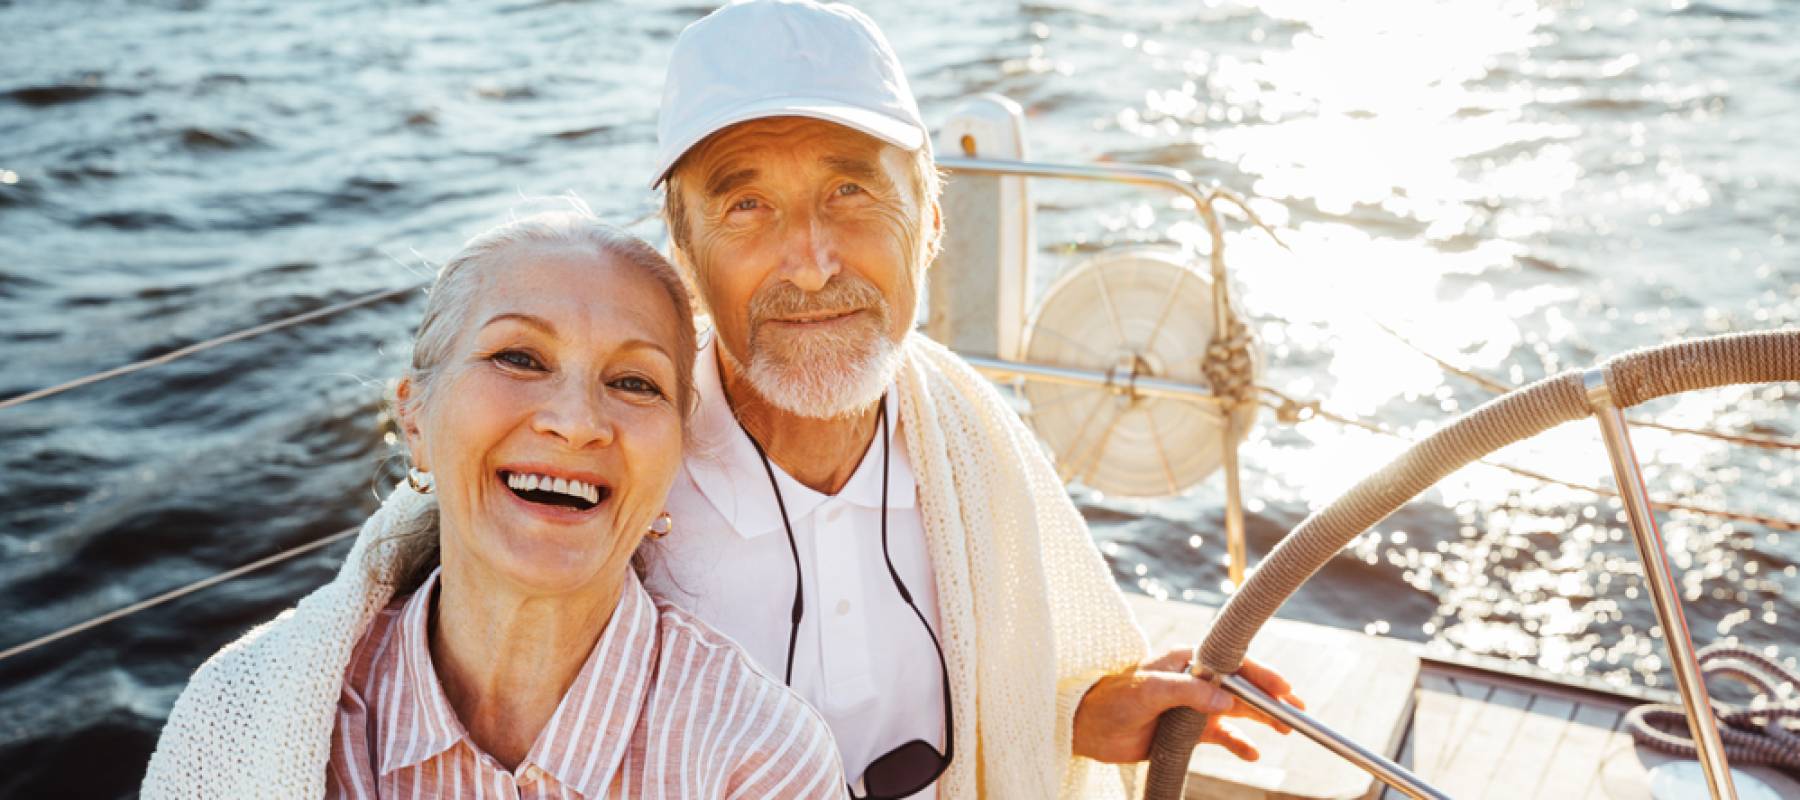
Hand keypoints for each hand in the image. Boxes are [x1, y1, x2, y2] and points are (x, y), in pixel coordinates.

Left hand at [1071, 647, 1304, 762]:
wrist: (1087, 727)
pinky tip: (1253, 753)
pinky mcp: (1187, 729)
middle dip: (1270, 699)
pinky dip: (1238, 743)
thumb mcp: (1149, 689)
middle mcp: (1195, 680)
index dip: (1260, 676)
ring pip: (1235, 711)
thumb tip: (1226, 699)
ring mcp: (1192, 706)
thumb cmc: (1112, 698)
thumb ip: (1188, 691)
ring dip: (1260, 720)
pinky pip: (1220, 736)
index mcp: (1187, 660)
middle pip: (1241, 688)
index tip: (1283, 689)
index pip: (1232, 664)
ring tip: (1284, 730)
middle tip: (1297, 712)